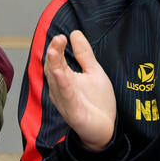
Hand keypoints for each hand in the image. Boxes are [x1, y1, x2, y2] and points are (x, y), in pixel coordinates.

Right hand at [43, 30, 115, 151]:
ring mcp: (66, 101)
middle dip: (54, 54)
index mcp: (65, 79)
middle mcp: (61, 89)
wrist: (106, 127)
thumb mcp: (93, 72)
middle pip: (53, 69)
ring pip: (57, 83)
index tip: (62, 36)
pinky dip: (64, 86)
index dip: (57, 48)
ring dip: (54, 67)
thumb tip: (74, 33)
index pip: (57, 60)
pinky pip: (67, 98)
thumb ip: (84, 54)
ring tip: (53, 52)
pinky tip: (62, 76)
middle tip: (57, 39)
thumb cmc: (96, 101)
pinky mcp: (73, 113)